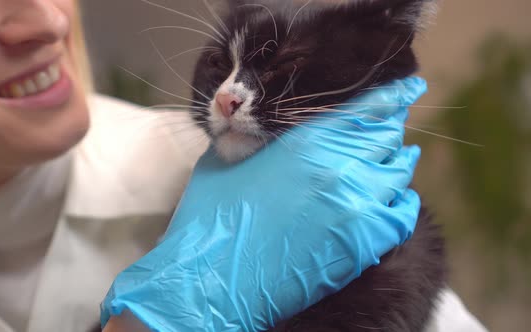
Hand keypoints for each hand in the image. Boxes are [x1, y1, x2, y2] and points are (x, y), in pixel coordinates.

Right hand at [100, 77, 426, 330]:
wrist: (213, 279)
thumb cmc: (211, 217)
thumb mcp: (224, 158)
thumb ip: (253, 135)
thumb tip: (262, 127)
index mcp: (308, 140)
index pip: (369, 106)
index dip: (393, 95)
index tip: (407, 89)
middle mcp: (341, 167)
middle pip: (387, 136)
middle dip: (388, 129)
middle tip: (388, 126)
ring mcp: (358, 207)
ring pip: (399, 172)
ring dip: (395, 162)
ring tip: (393, 158)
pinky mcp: (364, 244)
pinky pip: (403, 214)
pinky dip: (402, 202)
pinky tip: (393, 199)